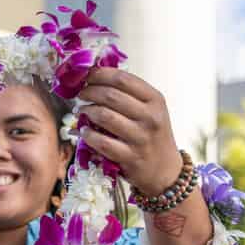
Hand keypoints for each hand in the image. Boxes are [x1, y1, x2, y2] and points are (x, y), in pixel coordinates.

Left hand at [77, 67, 181, 195]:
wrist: (164, 169)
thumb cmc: (151, 134)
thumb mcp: (150, 110)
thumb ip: (129, 95)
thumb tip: (95, 77)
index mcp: (155, 100)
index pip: (123, 79)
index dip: (100, 75)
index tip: (87, 75)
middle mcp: (150, 117)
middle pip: (111, 96)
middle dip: (90, 92)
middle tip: (81, 94)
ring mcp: (141, 138)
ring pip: (105, 117)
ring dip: (87, 111)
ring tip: (81, 111)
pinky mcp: (130, 157)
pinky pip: (102, 142)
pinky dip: (88, 135)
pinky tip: (84, 131)